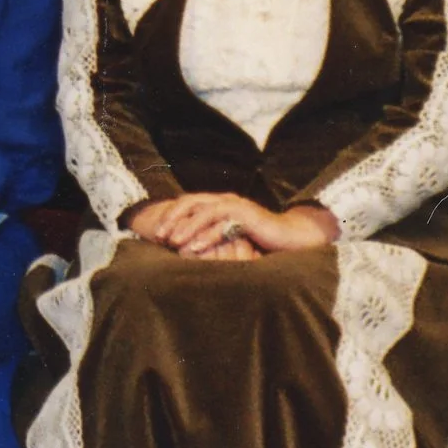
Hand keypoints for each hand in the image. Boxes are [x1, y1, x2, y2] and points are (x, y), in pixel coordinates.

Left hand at [130, 193, 334, 257]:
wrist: (291, 237)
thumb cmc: (259, 240)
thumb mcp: (230, 236)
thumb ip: (212, 236)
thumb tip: (186, 248)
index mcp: (219, 202)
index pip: (188, 203)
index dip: (171, 216)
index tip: (157, 234)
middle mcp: (226, 200)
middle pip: (192, 202)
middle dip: (173, 218)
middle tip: (160, 236)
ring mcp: (237, 205)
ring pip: (205, 212)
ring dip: (187, 227)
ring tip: (173, 242)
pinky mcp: (247, 216)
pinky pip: (222, 224)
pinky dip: (207, 235)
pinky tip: (195, 247)